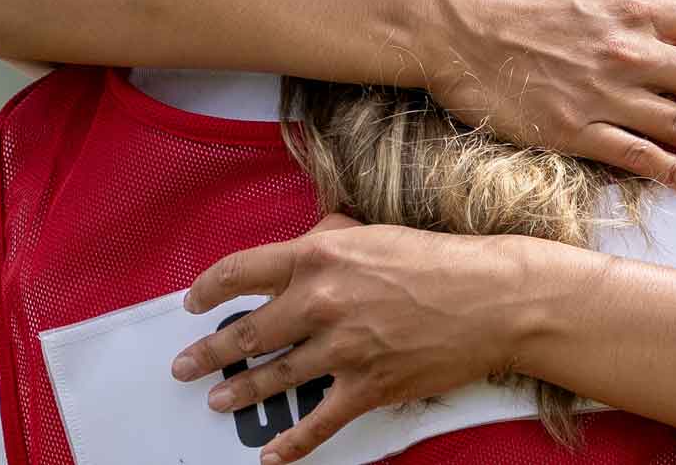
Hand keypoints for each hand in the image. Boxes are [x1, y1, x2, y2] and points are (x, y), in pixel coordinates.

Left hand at [171, 216, 554, 463]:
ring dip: (240, 393)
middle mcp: (321, 303)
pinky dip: (291, 445)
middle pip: (246, 333)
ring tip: (218, 401)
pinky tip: (271, 456)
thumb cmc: (438, 260)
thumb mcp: (374, 232)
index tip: (193, 302)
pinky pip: (318, 423)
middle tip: (184, 367)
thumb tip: (305, 244)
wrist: (492, 300)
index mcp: (318, 257)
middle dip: (208, 353)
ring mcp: (342, 349)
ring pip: (274, 378)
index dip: (208, 289)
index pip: (241, 272)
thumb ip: (330, 239)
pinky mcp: (367, 387)